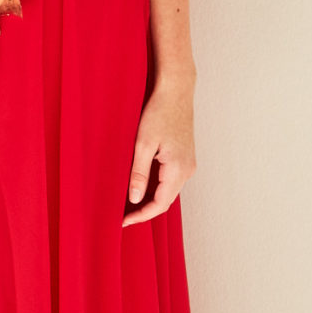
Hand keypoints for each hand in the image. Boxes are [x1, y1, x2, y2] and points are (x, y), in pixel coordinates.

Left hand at [123, 75, 195, 224]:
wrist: (177, 90)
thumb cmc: (159, 112)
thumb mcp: (143, 143)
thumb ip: (139, 173)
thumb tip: (134, 199)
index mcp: (178, 169)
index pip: (160, 205)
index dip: (141, 216)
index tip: (123, 221)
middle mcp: (188, 170)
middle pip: (166, 201)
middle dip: (145, 210)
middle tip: (123, 215)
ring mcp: (189, 164)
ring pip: (169, 191)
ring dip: (151, 199)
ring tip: (128, 203)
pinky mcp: (186, 157)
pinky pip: (171, 180)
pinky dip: (157, 187)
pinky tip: (141, 185)